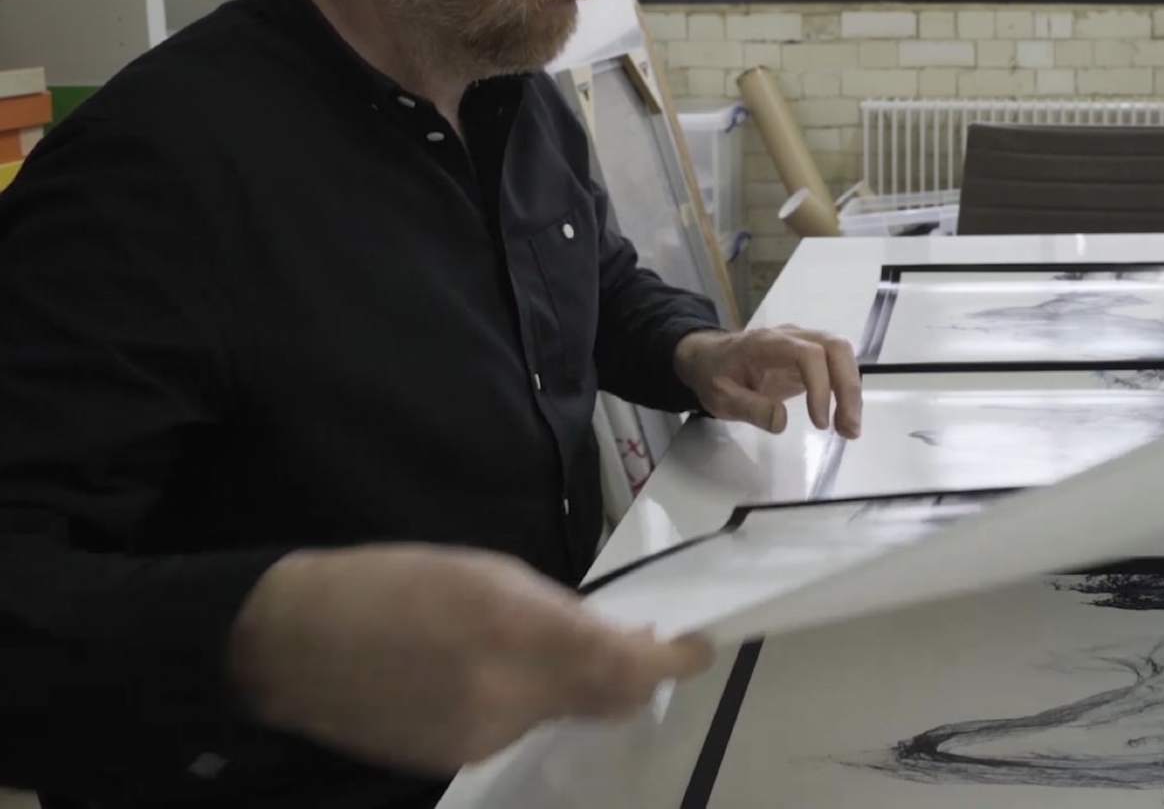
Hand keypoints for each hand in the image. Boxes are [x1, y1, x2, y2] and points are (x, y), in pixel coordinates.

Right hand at [227, 545, 713, 774]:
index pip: (626, 665)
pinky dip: (524, 703)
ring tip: (531, 647)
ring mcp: (483, 738)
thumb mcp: (485, 573)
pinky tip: (485, 674)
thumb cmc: (393, 584)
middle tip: (636, 644)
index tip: (698, 647)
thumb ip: (556, 610)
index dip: (672, 662)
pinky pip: (516, 730)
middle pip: (608, 702)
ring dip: (570, 686)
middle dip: (632, 677)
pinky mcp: (456, 760)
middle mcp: (511, 696)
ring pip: (563, 716)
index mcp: (520, 630)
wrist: (295, 646)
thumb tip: (613, 638)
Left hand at [674, 325, 862, 437]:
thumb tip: (782, 421)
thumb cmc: (713, 376)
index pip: (808, 354)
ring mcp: (803, 342)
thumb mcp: (721, 399)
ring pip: (843, 354)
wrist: (709, 357)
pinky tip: (842, 418)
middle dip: (849, 388)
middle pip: (836, 348)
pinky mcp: (810, 356)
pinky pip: (837, 365)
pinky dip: (846, 391)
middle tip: (849, 428)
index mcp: (768, 343)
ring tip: (849, 429)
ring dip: (852, 391)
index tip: (819, 422)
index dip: (820, 386)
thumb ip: (750, 408)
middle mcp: (792, 336)